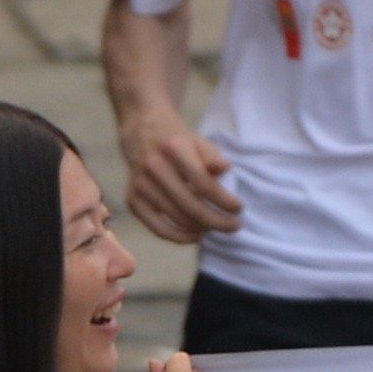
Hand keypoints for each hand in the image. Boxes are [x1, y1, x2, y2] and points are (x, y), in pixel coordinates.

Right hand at [115, 109, 242, 241]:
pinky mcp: (132, 201)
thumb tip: (224, 169)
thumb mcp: (199, 142)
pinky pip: (156, 227)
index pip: (203, 183)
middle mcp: (154, 168)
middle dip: (217, 221)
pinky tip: (195, 236)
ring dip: (201, 228)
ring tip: (217, 228)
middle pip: (190, 205)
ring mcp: (140, 186)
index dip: (224, 200)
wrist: (142, 135)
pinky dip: (178, 236)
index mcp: (174, 150)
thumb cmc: (179, 142)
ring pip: (176, 217)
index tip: (239, 209)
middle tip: (235, 226)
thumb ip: (212, 157)